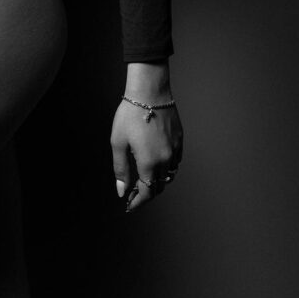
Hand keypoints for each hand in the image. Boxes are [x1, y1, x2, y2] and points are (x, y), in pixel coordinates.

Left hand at [111, 63, 182, 212]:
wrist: (149, 92)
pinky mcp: (180, 140)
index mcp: (149, 163)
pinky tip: (156, 162)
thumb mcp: (118, 142)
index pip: (147, 192)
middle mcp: (165, 160)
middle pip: (159, 186)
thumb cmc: (130, 115)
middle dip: (147, 193)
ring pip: (169, 175)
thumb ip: (121, 169)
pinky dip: (167, 167)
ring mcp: (175, 150)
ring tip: (144, 179)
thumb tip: (122, 191)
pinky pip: (176, 161)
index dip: (138, 202)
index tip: (129, 205)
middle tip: (133, 193)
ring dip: (158, 180)